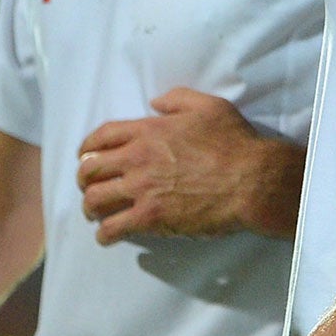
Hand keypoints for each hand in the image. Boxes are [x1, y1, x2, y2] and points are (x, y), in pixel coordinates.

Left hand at [77, 88, 303, 244]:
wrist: (251, 180)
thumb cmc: (234, 142)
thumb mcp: (208, 106)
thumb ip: (178, 99)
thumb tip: (155, 103)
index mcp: (148, 131)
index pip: (101, 137)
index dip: (88, 148)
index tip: (86, 156)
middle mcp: (137, 159)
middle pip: (90, 169)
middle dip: (85, 178)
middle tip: (90, 186)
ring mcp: (141, 189)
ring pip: (95, 200)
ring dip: (90, 207)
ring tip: (95, 213)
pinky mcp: (150, 218)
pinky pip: (113, 228)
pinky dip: (104, 234)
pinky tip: (107, 236)